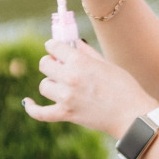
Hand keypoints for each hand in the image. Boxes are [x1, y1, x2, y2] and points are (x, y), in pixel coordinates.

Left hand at [23, 39, 156, 138]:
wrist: (132, 115)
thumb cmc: (124, 87)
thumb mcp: (107, 64)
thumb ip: (87, 52)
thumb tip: (75, 43)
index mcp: (80, 61)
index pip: (53, 46)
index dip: (54, 46)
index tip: (56, 48)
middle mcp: (70, 77)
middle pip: (44, 64)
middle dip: (51, 63)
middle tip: (59, 66)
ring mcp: (66, 97)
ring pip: (43, 85)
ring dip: (50, 83)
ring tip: (61, 85)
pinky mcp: (66, 114)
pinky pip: (40, 113)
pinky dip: (32, 108)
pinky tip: (27, 102)